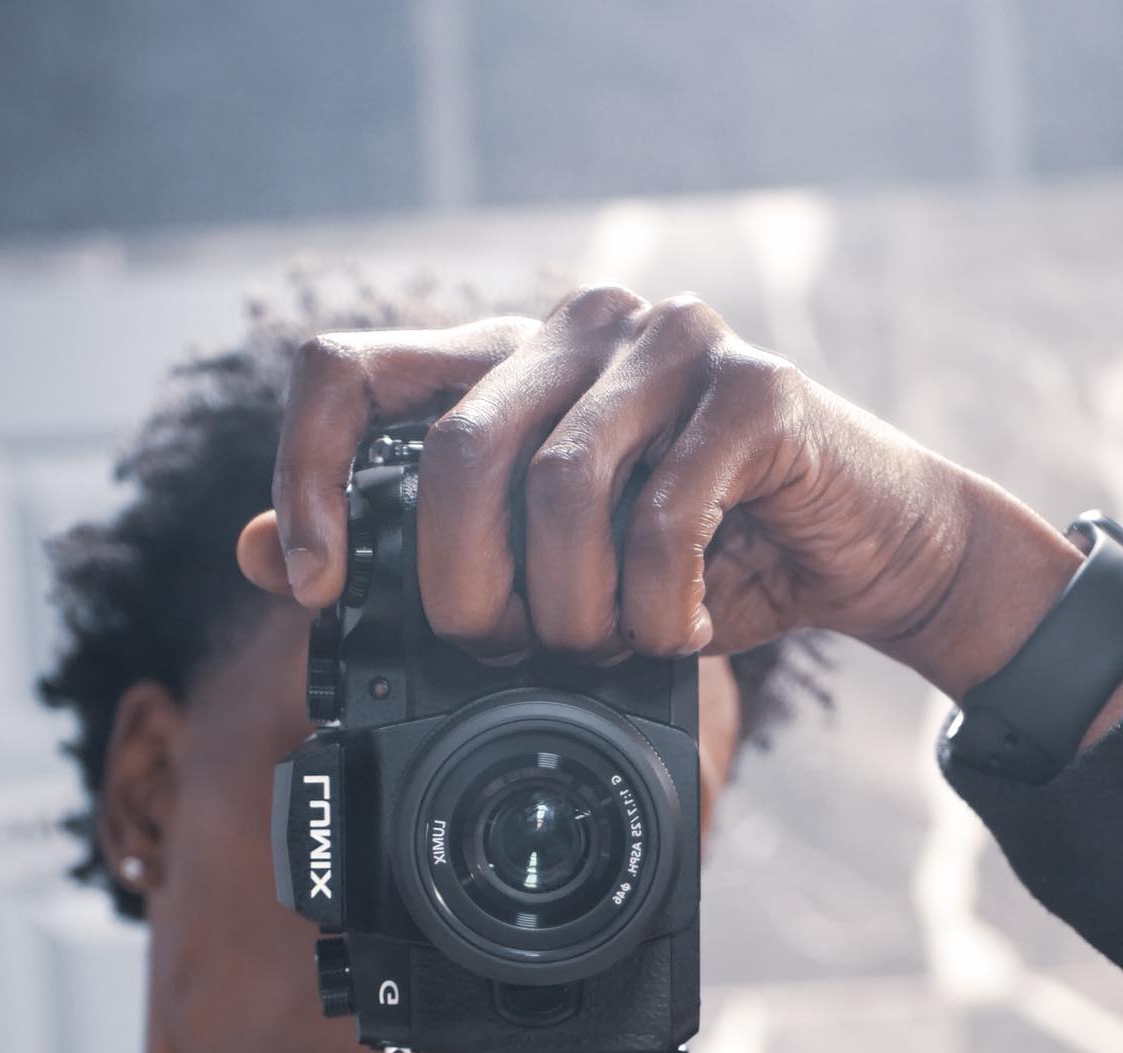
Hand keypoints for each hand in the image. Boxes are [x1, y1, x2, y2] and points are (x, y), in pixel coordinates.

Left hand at [236, 285, 983, 669]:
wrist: (865, 551)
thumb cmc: (697, 560)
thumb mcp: (542, 570)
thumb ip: (415, 553)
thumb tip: (258, 554)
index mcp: (504, 362)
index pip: (347, 371)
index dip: (304, 476)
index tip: (314, 584)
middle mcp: (574, 327)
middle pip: (455, 454)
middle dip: (468, 592)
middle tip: (506, 654)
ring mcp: (669, 342)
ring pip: (562, 489)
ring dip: (577, 612)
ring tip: (607, 649)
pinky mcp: (757, 387)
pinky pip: (666, 514)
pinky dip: (658, 607)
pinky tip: (676, 634)